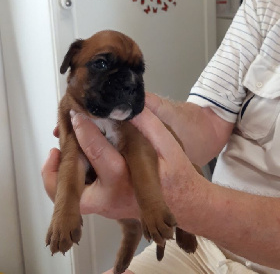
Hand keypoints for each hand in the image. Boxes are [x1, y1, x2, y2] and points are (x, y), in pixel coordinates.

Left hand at [42, 104, 204, 228]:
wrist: (188, 204)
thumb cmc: (178, 174)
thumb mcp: (169, 145)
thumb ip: (149, 124)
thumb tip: (126, 106)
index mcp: (126, 181)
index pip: (97, 153)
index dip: (85, 130)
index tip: (76, 114)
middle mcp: (111, 198)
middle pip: (72, 192)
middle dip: (56, 173)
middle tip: (55, 149)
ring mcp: (107, 207)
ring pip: (74, 199)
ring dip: (61, 180)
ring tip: (61, 154)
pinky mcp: (107, 208)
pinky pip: (82, 197)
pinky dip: (74, 182)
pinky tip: (79, 161)